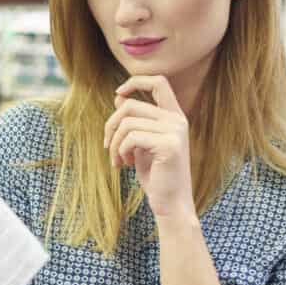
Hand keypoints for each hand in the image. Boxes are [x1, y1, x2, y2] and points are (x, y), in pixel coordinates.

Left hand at [102, 75, 196, 221]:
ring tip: (118, 159)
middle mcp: (177, 120)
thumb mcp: (140, 143)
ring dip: (114, 143)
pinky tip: (125, 164)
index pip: (159, 82)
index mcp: (174, 116)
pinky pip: (131, 137)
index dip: (136, 81)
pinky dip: (121, 151)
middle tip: (108, 147)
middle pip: (130, 106)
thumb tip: (119, 96)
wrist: (170, 203)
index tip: (118, 94)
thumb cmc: (155, 175)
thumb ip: (134, 120)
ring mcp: (175, 131)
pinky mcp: (169, 145)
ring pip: (127, 123)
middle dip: (111, 125)